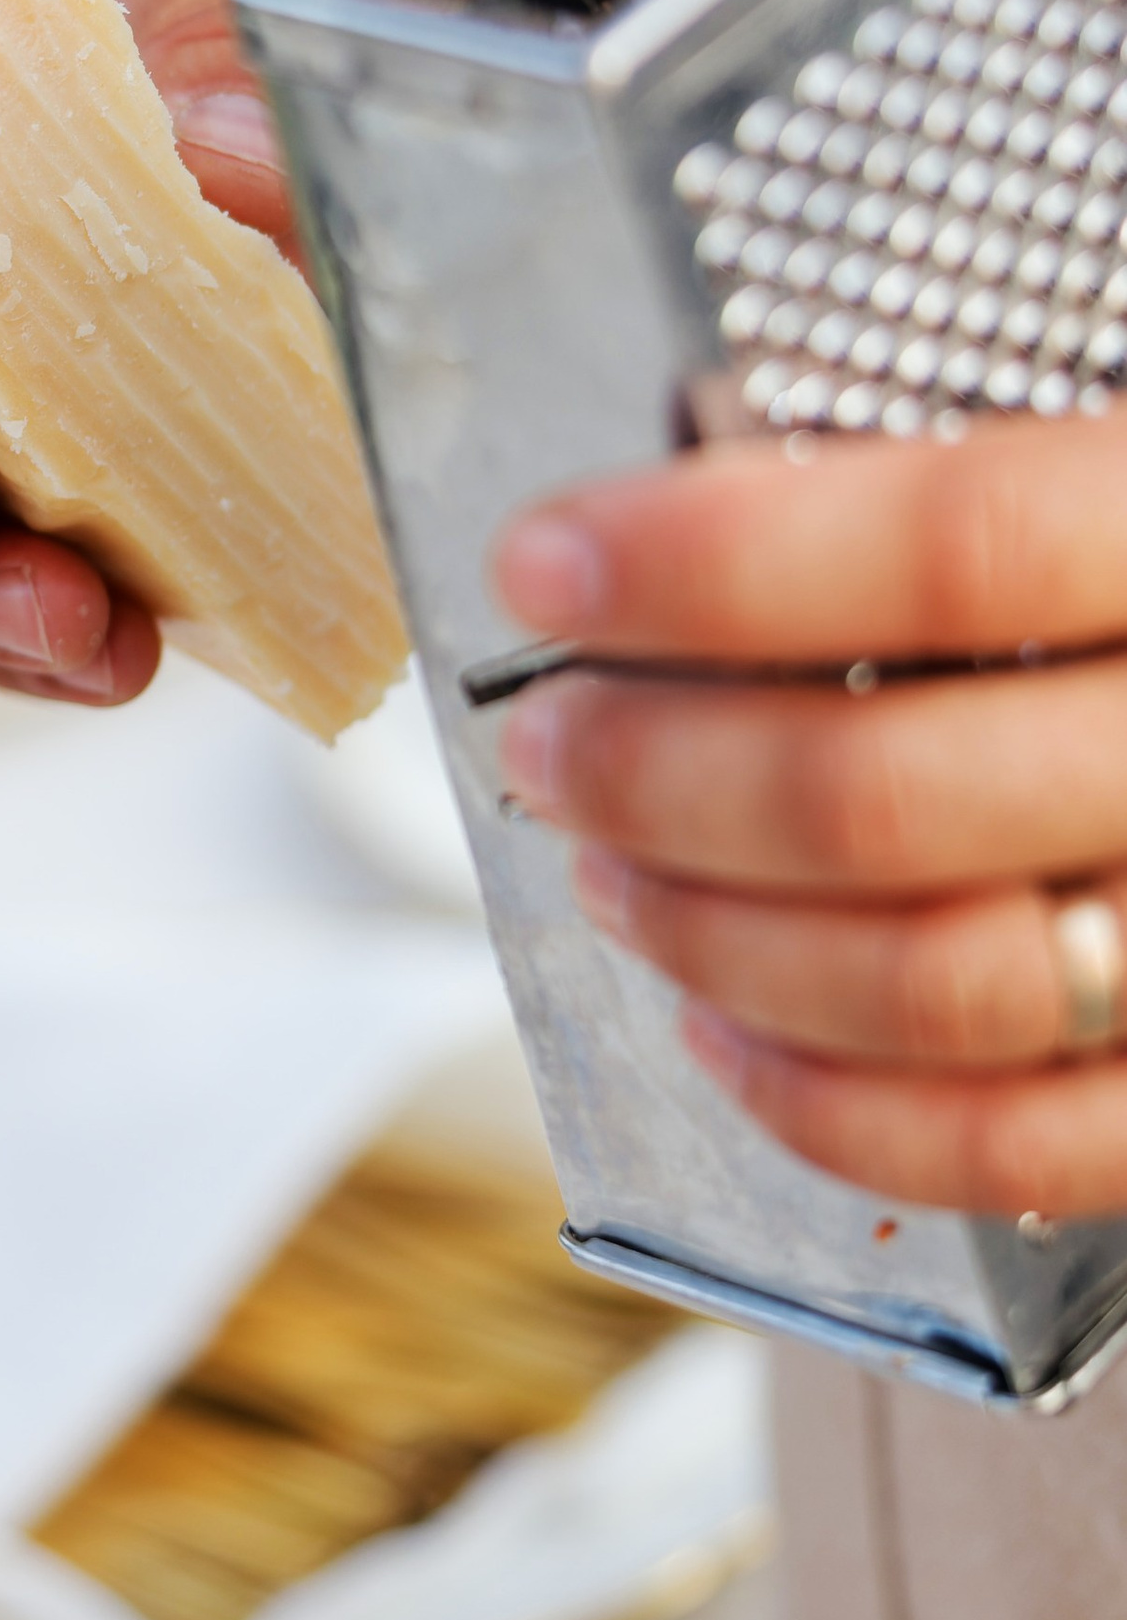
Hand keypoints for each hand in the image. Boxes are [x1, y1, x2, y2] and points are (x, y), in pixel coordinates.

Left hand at [492, 417, 1126, 1217]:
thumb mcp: (1099, 473)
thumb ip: (942, 495)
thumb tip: (678, 534)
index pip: (958, 551)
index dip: (715, 563)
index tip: (552, 565)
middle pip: (892, 792)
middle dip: (656, 775)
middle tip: (549, 737)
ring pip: (927, 984)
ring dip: (709, 937)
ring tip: (607, 865)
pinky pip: (1000, 1146)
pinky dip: (822, 1102)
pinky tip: (716, 1022)